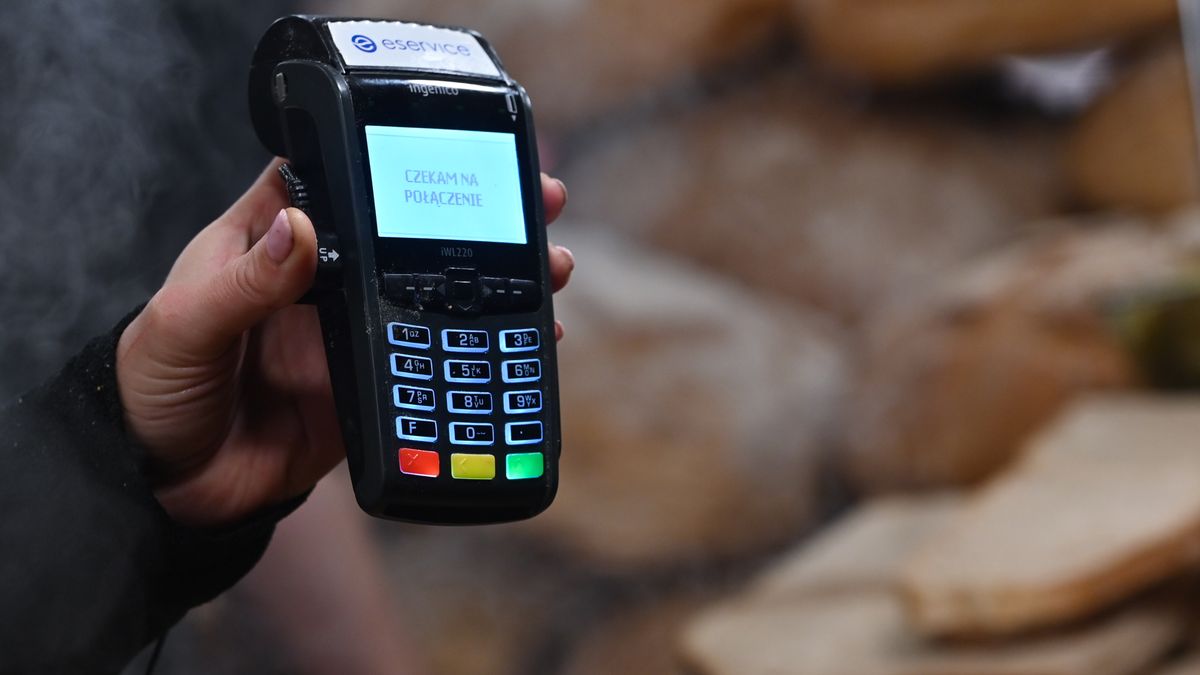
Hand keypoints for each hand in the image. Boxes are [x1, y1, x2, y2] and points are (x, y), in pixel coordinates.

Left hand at [117, 162, 572, 526]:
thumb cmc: (154, 388)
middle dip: (471, 217)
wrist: (169, 486)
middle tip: (531, 200)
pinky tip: (525, 340)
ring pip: (433, 296)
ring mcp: (348, 335)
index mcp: (268, 246)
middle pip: (405, 237)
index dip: (384, 163)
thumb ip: (243, 282)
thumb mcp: (185, 324)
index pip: (330, 184)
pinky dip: (480, 352)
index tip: (445, 150)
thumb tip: (299, 226)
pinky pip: (434, 365)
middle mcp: (318, 284)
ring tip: (548, 264)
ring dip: (492, 280)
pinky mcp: (368, 388)